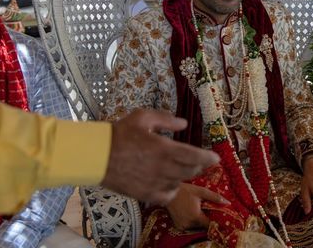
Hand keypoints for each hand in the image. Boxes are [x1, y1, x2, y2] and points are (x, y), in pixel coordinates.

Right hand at [102, 109, 218, 204]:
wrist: (97, 156)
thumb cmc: (120, 133)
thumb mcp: (143, 117)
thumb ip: (166, 119)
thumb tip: (184, 124)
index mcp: (164, 149)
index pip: (195, 156)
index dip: (208, 158)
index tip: (216, 158)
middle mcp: (162, 168)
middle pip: (191, 171)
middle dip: (198, 165)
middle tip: (198, 160)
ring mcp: (154, 183)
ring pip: (180, 183)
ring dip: (184, 176)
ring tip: (179, 168)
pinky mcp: (145, 194)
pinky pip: (166, 196)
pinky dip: (172, 190)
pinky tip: (168, 182)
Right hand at [166, 183, 229, 230]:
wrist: (169, 192)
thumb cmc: (186, 190)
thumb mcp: (202, 192)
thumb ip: (215, 198)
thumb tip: (228, 203)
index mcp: (196, 217)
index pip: (209, 225)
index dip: (215, 223)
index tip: (220, 219)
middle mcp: (189, 224)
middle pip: (203, 227)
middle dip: (208, 221)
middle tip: (210, 213)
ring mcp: (182, 226)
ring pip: (196, 228)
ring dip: (200, 223)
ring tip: (201, 212)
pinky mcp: (178, 226)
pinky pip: (189, 227)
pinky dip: (192, 223)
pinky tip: (193, 214)